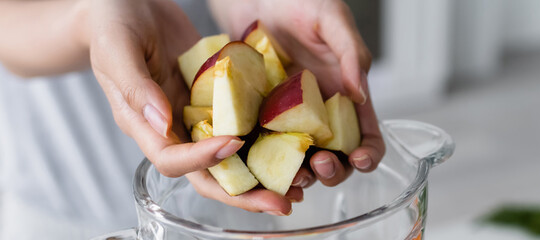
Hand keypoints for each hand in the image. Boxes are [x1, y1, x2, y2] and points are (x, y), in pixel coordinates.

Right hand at [87, 0, 295, 214]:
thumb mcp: (117, 49)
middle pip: (210, 174)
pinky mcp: (218, 101)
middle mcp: (174, 129)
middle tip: (281, 202)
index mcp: (144, 124)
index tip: (233, 144)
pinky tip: (296, 144)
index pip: (173, 159)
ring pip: (232, 158)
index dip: (203, 160)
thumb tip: (160, 119)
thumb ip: (135, 86)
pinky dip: (268, 139)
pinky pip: (244, 125)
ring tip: (299, 184)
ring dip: (263, 175)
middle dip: (244, 193)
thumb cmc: (113, 23)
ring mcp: (198, 117)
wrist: (128, 4)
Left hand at [209, 0, 385, 187]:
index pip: (365, 136)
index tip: (358, 158)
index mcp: (345, 96)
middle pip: (335, 159)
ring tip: (291, 172)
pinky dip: (264, 163)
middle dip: (332, 171)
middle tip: (319, 163)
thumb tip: (361, 94)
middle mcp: (319, 113)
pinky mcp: (257, 116)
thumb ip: (352, 53)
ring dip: (300, 175)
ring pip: (299, 162)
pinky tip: (259, 164)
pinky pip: (263, 148)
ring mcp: (287, 118)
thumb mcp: (332, 20)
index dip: (368, 154)